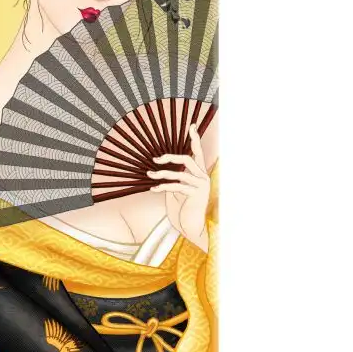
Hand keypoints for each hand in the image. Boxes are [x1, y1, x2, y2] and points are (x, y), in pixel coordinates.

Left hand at [151, 127, 212, 251]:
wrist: (190, 226)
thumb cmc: (182, 207)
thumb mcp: (176, 189)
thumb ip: (174, 177)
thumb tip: (159, 168)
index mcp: (199, 173)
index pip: (198, 152)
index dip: (194, 139)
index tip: (191, 126)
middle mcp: (202, 177)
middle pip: (188, 158)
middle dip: (170, 157)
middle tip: (156, 159)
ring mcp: (201, 185)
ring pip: (180, 173)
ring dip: (162, 173)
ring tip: (150, 174)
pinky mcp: (196, 195)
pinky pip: (176, 186)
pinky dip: (163, 186)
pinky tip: (153, 189)